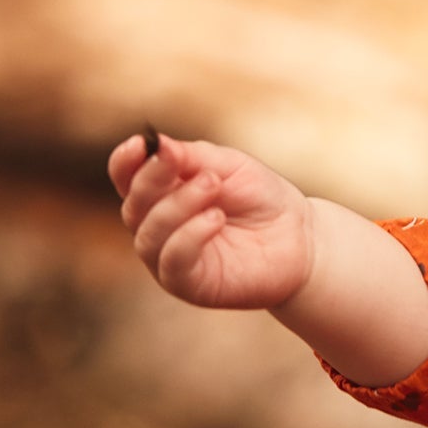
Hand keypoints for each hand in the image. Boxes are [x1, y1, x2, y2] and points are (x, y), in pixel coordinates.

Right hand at [109, 131, 314, 311]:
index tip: (140, 144)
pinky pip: (173, 261)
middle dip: (155, 181)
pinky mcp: (188, 284)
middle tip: (197, 168)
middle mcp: (157, 227)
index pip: (127, 179)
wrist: (301, 239)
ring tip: (213, 186)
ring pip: (149, 234)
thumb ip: (192, 157)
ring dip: (178, 205)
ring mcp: (169, 258)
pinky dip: (189, 236)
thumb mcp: (229, 167)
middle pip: (134, 205)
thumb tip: (157, 145)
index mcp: (161, 194)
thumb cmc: (261, 199)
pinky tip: (215, 218)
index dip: (125, 162)